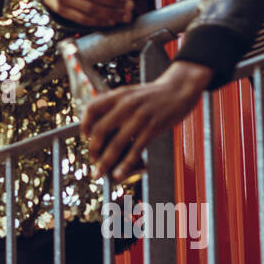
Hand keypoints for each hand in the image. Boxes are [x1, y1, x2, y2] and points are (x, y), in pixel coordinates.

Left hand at [80, 61, 211, 181]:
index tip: (85, 137)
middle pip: (100, 130)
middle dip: (93, 149)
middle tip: (93, 160)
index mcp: (118, 95)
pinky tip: (119, 174)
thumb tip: (99, 129)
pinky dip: (125, 165)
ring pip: (116, 144)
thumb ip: (116, 107)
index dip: (84, 125)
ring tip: (99, 173)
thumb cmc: (153, 95)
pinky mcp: (153, 128)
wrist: (179, 90)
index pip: (92, 109)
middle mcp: (126, 105)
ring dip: (105, 162)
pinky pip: (135, 150)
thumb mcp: (131, 94)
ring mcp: (140, 117)